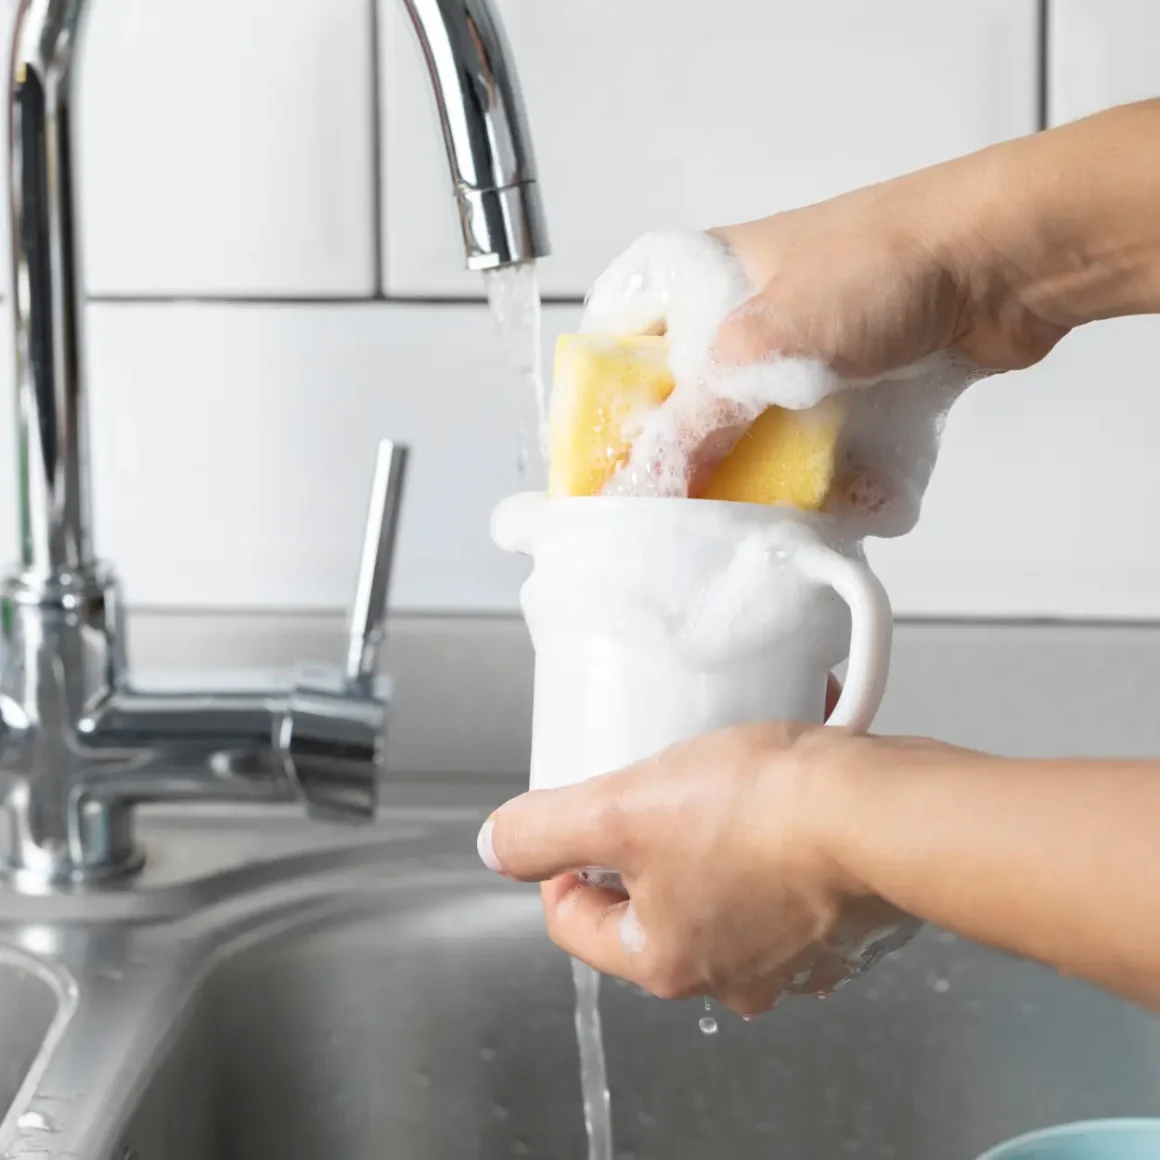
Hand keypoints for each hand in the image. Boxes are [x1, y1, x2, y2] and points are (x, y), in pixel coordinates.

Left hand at [477, 720, 919, 1016]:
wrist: (886, 811)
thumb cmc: (763, 816)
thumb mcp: (621, 810)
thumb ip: (545, 831)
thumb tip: (496, 846)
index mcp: (668, 961)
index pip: (575, 921)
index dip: (560, 862)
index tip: (575, 814)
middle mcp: (732, 972)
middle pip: (652, 899)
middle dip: (645, 836)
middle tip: (653, 782)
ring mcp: (794, 946)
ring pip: (721, 877)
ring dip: (711, 824)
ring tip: (719, 770)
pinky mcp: (841, 908)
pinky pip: (786, 863)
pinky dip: (775, 822)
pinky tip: (780, 774)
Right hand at [580, 154, 1070, 497]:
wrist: (1004, 264)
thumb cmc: (881, 265)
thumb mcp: (763, 344)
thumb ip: (694, 419)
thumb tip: (644, 484)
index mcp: (701, 281)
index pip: (620, 343)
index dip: (604, 407)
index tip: (607, 470)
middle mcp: (744, 319)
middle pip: (687, 405)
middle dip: (698, 461)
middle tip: (699, 504)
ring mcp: (801, 355)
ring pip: (757, 435)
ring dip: (775, 478)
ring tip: (789, 503)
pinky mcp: (851, 388)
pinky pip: (821, 448)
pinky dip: (834, 477)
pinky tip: (852, 492)